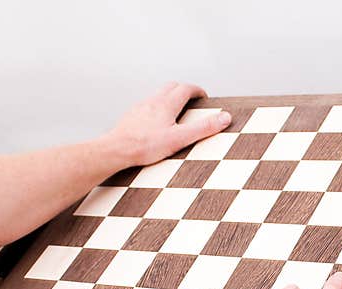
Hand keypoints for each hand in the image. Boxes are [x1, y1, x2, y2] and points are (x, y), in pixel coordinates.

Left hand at [105, 82, 230, 165]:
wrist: (117, 150)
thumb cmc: (145, 146)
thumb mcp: (180, 138)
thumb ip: (203, 128)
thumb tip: (224, 118)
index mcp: (166, 104)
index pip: (186, 88)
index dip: (197, 91)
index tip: (203, 97)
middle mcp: (152, 101)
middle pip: (171, 86)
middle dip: (184, 90)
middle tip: (192, 100)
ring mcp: (140, 107)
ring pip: (158, 94)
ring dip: (170, 97)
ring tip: (177, 110)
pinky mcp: (132, 116)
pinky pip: (147, 105)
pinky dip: (157, 107)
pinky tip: (157, 122)